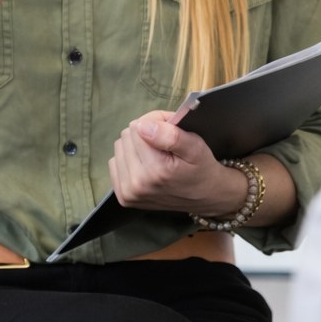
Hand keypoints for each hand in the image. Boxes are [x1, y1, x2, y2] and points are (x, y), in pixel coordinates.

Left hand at [109, 111, 250, 214]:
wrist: (205, 196)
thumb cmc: (201, 167)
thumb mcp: (195, 147)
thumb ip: (171, 135)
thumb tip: (143, 126)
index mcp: (155, 170)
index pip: (138, 126)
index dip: (155, 124)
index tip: (169, 131)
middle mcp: (137, 184)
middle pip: (126, 136)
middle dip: (144, 134)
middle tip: (164, 144)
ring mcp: (128, 193)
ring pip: (119, 147)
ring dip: (136, 147)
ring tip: (156, 155)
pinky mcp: (123, 197)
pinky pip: (115, 163)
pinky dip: (129, 160)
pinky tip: (145, 165)